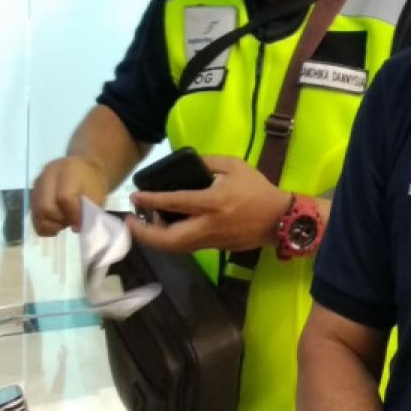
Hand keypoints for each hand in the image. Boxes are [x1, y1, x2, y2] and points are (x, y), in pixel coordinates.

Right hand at [31, 156, 109, 235]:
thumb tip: (75, 228)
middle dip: (59, 220)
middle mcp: (48, 175)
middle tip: (71, 222)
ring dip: (51, 223)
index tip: (80, 223)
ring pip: (37, 212)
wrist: (84, 168)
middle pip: (46, 206)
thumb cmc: (94, 182)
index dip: (72, 215)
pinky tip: (56, 224)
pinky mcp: (33, 193)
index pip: (64, 198)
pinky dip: (43, 224)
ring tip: (65, 222)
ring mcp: (37, 184)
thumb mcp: (99, 194)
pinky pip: (33, 214)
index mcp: (68, 170)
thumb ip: (90, 210)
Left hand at [126, 156, 289, 252]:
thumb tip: (187, 164)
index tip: (134, 196)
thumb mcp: (236, 166)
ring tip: (144, 225)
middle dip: (144, 234)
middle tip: (130, 222)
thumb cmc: (258, 190)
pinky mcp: (215, 249)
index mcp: (213, 202)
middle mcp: (208, 225)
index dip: (151, 200)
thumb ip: (209, 162)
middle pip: (168, 239)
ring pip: (175, 248)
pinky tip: (165, 229)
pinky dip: (171, 240)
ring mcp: (211, 240)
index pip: (175, 202)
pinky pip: (187, 247)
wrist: (280, 220)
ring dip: (155, 239)